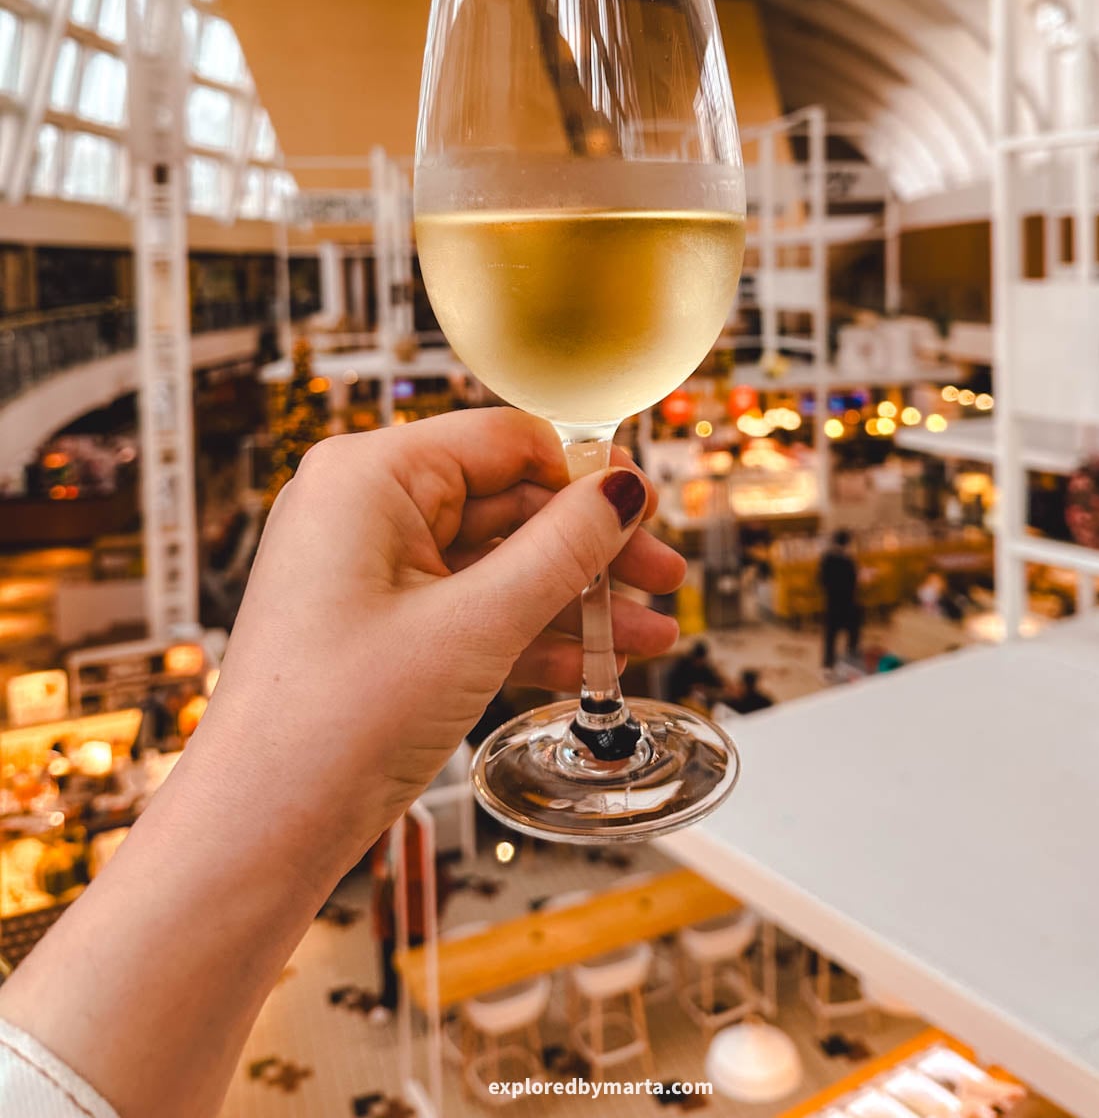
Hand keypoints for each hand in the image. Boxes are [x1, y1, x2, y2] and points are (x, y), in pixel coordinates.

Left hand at [193, 407, 683, 881]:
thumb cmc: (333, 723)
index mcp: (368, 476)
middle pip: (509, 502)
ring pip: (499, 563)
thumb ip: (562, 549)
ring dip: (575, 600)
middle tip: (663, 578)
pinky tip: (596, 664)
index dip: (585, 474)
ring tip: (646, 635)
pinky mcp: (379, 626)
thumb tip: (623, 486)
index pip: (505, 441)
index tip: (648, 505)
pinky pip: (473, 609)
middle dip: (592, 549)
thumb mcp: (473, 625)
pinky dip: (532, 634)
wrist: (259, 834)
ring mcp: (370, 570)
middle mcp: (363, 508)